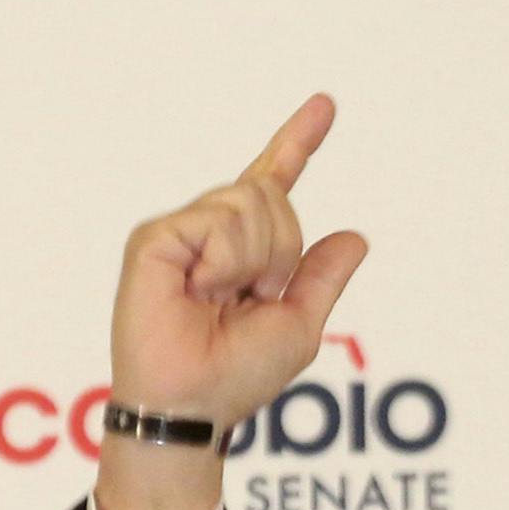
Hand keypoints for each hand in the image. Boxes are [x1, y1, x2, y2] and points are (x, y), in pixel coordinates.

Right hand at [95, 95, 369, 509]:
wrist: (195, 404)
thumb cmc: (238, 376)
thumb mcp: (300, 324)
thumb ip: (322, 277)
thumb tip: (354, 236)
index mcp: (245, 249)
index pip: (274, 183)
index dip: (298, 142)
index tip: (326, 104)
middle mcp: (210, 232)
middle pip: (270, 192)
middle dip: (280, 248)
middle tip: (249, 297)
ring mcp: (181, 233)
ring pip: (249, 201)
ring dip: (253, 258)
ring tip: (219, 297)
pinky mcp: (154, 239)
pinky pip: (216, 222)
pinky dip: (224, 261)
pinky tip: (199, 290)